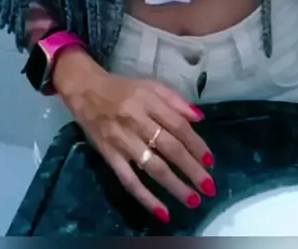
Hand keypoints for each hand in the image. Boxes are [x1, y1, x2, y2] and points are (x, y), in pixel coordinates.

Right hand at [53, 50, 215, 223]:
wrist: (87, 92)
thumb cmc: (124, 89)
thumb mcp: (151, 85)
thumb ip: (176, 100)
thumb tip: (200, 118)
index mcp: (150, 102)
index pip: (178, 126)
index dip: (196, 144)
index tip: (210, 161)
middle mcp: (137, 121)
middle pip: (169, 148)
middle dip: (191, 169)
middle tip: (209, 187)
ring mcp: (123, 141)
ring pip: (152, 167)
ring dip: (174, 186)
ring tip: (193, 200)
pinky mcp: (110, 156)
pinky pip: (129, 181)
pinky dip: (146, 198)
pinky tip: (163, 212)